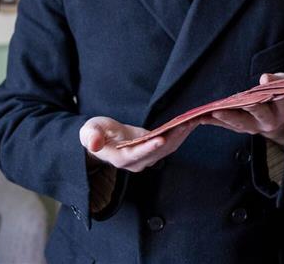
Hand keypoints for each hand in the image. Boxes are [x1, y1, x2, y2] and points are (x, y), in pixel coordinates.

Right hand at [79, 116, 196, 172]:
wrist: (103, 140)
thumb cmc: (95, 133)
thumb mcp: (89, 130)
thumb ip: (91, 136)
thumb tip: (93, 144)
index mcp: (120, 158)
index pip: (137, 154)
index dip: (149, 147)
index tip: (160, 139)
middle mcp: (136, 162)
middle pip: (158, 151)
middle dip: (173, 137)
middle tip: (186, 123)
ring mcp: (147, 158)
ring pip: (167, 148)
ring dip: (181, 135)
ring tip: (193, 120)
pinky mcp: (154, 151)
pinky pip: (170, 144)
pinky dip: (180, 134)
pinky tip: (190, 122)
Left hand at [203, 73, 283, 145]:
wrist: (275, 113)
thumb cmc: (279, 92)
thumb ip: (277, 80)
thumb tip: (264, 78)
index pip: (282, 101)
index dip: (274, 90)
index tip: (265, 79)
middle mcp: (270, 122)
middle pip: (258, 115)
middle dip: (246, 107)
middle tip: (235, 101)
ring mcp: (255, 127)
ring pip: (240, 124)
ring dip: (226, 118)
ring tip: (213, 112)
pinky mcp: (241, 128)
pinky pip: (227, 125)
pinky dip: (215, 121)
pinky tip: (203, 117)